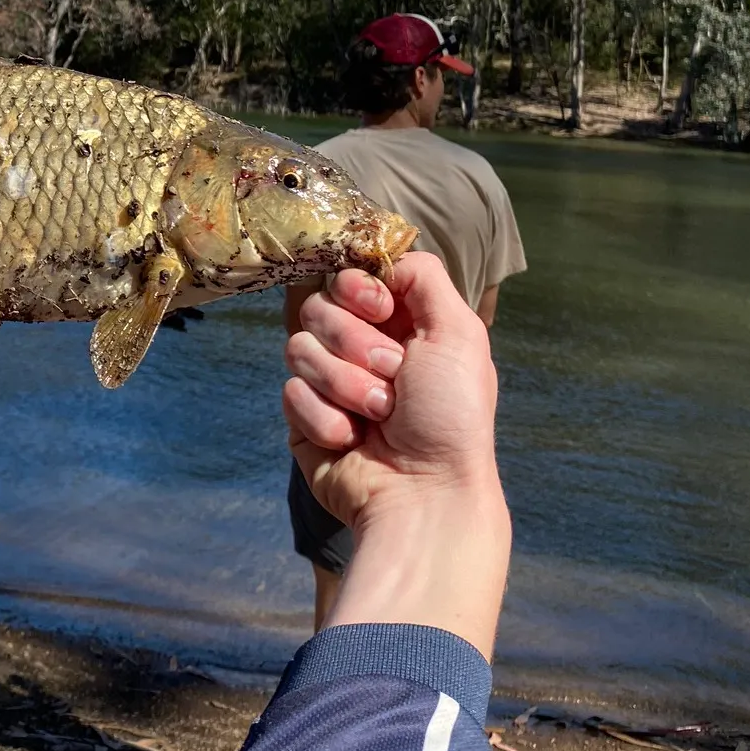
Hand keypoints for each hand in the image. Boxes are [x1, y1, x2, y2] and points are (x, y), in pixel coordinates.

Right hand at [283, 254, 498, 529]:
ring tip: (378, 415)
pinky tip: (353, 439)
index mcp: (400, 323)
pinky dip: (325, 417)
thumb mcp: (460, 334)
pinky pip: (290, 391)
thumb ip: (425, 277)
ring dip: (344, 384)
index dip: (358, 287)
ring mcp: (330, 382)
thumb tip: (384, 256)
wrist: (423, 494)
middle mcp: (361, 347)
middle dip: (355, 343)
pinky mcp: (304, 417)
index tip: (380, 309)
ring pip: (298, 347)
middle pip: (318, 306)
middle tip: (393, 375)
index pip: (349, 275)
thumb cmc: (451, 418)